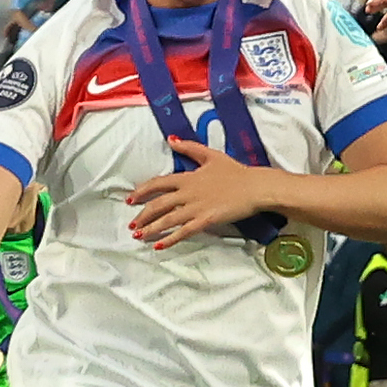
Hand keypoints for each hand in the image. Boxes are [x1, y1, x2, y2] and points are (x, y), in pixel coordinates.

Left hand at [123, 144, 274, 250]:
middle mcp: (187, 193)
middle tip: (132, 224)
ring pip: (167, 220)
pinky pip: (183, 232)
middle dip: (142, 215)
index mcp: (187, 177)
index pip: (158, 184)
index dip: (142, 192)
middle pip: (158, 205)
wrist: (255, 187)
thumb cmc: (235, 171)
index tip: (130, 199)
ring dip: (150, 229)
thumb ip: (189, 147)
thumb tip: (171, 139)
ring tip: (138, 236)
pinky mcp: (206, 221)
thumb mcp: (211, 155)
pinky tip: (159, 246)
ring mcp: (195, 208)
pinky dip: (170, 239)